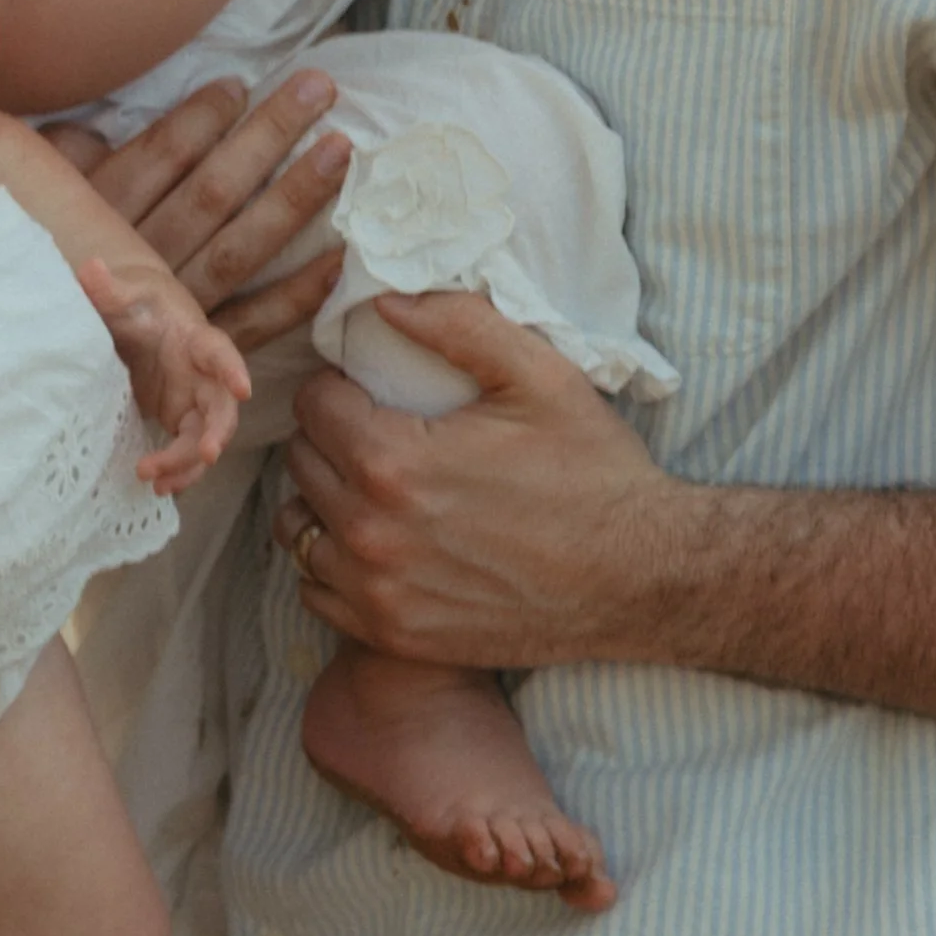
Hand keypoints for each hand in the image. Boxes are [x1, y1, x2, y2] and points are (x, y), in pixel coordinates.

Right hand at [50, 68, 351, 351]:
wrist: (41, 350)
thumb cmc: (49, 252)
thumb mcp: (38, 198)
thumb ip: (65, 156)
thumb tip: (89, 123)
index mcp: (104, 216)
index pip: (161, 158)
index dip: (202, 118)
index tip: (240, 86)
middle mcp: (146, 257)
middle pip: (214, 191)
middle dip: (269, 135)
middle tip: (320, 89)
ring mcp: (179, 305)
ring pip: (242, 247)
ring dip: (295, 197)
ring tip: (340, 150)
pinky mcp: (203, 344)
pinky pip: (258, 320)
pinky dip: (301, 292)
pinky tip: (341, 254)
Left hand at [78, 260, 251, 493]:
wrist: (140, 321)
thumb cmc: (138, 304)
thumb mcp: (123, 296)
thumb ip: (108, 289)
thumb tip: (89, 268)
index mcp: (195, 339)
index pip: (220, 351)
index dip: (232, 369)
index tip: (243, 388)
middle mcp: (203, 374)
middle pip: (222, 407)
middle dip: (217, 432)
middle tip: (205, 454)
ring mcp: (194, 400)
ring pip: (205, 438)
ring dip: (187, 463)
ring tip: (156, 481)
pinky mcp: (180, 419)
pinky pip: (186, 452)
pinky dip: (177, 471)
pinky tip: (157, 487)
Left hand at [276, 293, 673, 668]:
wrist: (639, 577)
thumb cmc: (591, 470)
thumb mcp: (538, 375)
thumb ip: (456, 324)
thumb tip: (382, 300)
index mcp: (393, 461)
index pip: (312, 405)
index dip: (340, 388)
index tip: (373, 392)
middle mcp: (371, 532)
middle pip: (301, 463)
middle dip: (331, 437)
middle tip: (377, 432)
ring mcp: (378, 593)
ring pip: (297, 528)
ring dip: (323, 500)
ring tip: (372, 486)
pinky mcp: (394, 635)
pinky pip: (318, 591)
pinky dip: (334, 564)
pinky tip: (379, 542)